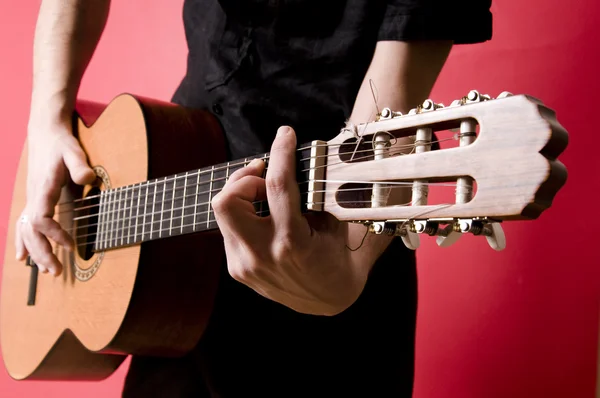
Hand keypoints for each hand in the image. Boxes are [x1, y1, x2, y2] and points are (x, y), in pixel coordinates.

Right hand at [15, 118, 95, 275]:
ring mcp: (31, 200)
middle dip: (43, 253)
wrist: (46, 134)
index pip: (40, 219)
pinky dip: (22, 243)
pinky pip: (23, 226)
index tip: (70, 245)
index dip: (53, 234)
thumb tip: (89, 179)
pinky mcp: (33, 200)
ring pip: (26, 232)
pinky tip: (22, 259)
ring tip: (48, 272)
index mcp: (43, 189)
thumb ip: (80, 165)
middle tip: (58, 272)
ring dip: (35, 253)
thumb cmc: (61, 144)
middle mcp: (33, 197)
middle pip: (31, 232)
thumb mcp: (73, 151)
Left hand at [211, 126, 368, 315]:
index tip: (284, 135)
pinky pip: (230, 230)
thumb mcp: (334, 224)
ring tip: (263, 195)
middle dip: (244, 178)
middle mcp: (262, 254)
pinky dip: (245, 216)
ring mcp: (245, 265)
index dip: (280, 152)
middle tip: (264, 176)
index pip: (276, 185)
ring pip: (223, 213)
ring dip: (241, 195)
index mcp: (291, 242)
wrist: (328, 299)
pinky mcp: (237, 270)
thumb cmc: (336, 257)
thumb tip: (300, 161)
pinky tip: (263, 218)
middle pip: (227, 200)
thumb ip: (315, 195)